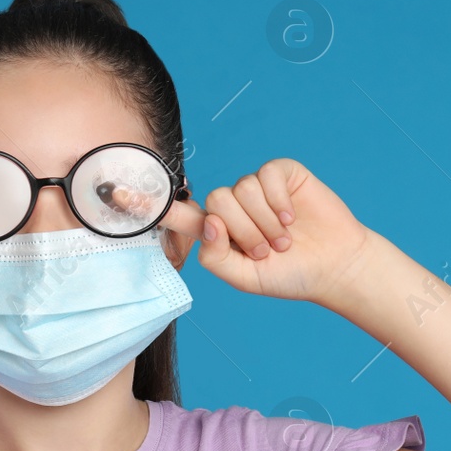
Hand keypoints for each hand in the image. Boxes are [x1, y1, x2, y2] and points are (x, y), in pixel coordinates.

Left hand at [159, 157, 378, 306]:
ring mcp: (257, 187)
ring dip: (264, 222)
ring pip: (241, 190)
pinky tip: (292, 217)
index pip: (177, 213)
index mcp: (217, 229)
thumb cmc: (289, 274)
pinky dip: (279, 202)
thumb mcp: (245, 278)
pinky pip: (266, 177)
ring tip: (283, 240)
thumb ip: (216, 256)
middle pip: (217, 201)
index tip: (116, 195)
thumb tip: (208, 222)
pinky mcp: (281, 173)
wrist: (334, 266)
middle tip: (268, 250)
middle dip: (244, 232)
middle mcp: (233, 204)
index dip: (148, 203)